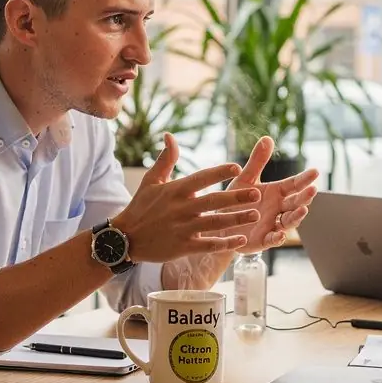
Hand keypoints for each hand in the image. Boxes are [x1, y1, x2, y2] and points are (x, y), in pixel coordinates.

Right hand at [118, 134, 260, 261]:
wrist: (125, 238)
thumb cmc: (141, 206)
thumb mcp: (151, 181)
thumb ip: (166, 159)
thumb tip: (170, 135)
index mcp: (175, 190)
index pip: (201, 178)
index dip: (219, 172)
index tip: (237, 167)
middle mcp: (180, 209)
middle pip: (213, 201)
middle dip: (236, 197)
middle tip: (257, 193)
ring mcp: (182, 229)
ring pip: (214, 223)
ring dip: (236, 219)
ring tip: (255, 215)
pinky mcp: (183, 247)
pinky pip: (208, 245)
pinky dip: (224, 244)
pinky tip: (240, 240)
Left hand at [229, 137, 318, 249]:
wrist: (219, 223)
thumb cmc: (235, 200)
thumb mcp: (245, 179)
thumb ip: (257, 161)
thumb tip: (267, 138)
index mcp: (277, 192)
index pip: (294, 184)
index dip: (304, 179)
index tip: (315, 171)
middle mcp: (278, 209)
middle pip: (296, 203)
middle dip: (305, 197)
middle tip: (312, 190)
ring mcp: (273, 225)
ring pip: (289, 221)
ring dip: (296, 216)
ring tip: (303, 210)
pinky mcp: (263, 240)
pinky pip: (272, 239)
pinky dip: (278, 238)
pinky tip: (281, 234)